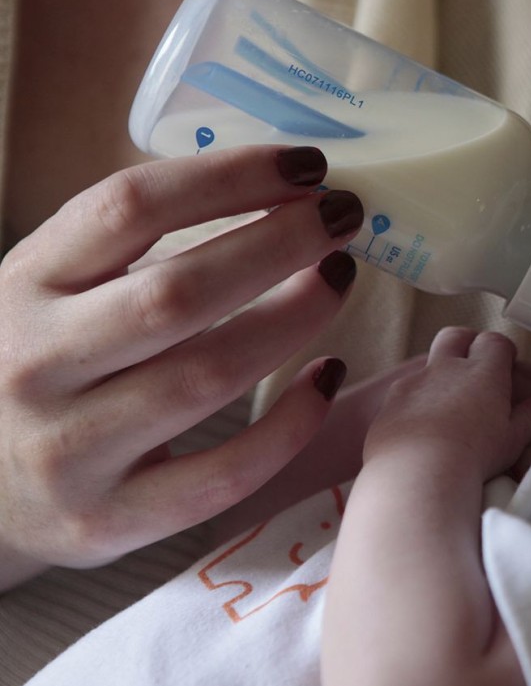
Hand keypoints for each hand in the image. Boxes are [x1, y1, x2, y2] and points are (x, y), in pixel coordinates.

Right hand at [0, 145, 361, 587]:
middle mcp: (37, 365)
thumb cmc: (41, 365)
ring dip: (295, 319)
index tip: (306, 165)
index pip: (130, 208)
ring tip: (339, 280)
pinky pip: (226, 471)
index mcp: (24, 286)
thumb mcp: (50, 289)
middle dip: (280, 246)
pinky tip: (327, 375)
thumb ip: (128, 241)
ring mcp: (71, 450)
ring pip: (209, 376)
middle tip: (344, 218)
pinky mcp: (112, 520)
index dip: (230, 177)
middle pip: (179, 293)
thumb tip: (275, 184)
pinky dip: (292, 422)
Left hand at [363, 329, 530, 479]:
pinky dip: (414, 401)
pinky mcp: (390, 404)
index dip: (501, 349)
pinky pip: (403, 393)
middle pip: (456, 336)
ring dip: (438, 374)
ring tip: (447, 403)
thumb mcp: (515, 437)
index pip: (494, 342)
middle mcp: (447, 369)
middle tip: (474, 364)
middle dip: (466, 343)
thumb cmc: (474, 455)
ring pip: (427, 364)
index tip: (507, 362)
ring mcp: (415, 383)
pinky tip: (420, 427)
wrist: (417, 472)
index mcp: (483, 373)